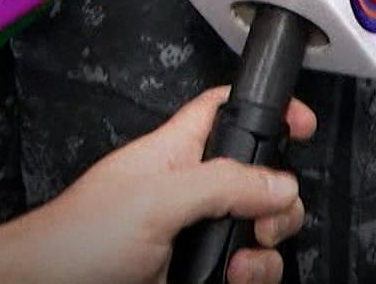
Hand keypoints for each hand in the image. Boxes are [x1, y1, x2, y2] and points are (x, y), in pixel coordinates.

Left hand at [0, 86, 314, 283]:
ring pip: (257, 233)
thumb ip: (222, 183)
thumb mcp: (155, 197)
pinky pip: (242, 272)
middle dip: (278, 201)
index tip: (302, 125)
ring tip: (245, 260)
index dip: (267, 109)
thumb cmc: (73, 238)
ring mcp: (193, 236)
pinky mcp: (193, 274)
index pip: (228, 111)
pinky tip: (232, 280)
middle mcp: (189, 192)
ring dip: (266, 249)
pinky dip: (251, 277)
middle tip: (266, 220)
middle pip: (260, 181)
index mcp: (176, 152)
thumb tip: (279, 182)